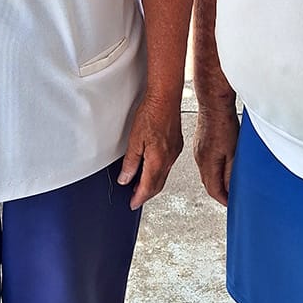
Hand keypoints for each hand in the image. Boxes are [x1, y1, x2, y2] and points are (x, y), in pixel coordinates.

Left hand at [117, 93, 183, 209]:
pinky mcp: (177, 145)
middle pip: (157, 185)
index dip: (138, 198)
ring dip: (152, 183)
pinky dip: (158, 172)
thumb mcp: (134, 140)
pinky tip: (152, 168)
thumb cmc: (151, 114)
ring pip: (163, 176)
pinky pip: (167, 165)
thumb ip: (130, 162)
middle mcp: (168, 160)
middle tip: (135, 198)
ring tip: (140, 185)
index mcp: (157, 160)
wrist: (166, 98)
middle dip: (146, 194)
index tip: (132, 204)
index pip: (147, 187)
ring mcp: (174, 153)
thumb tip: (125, 178)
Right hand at [193, 106, 239, 206]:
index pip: (214, 190)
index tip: (232, 204)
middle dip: (220, 193)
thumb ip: (231, 173)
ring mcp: (198, 150)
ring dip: (217, 180)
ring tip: (228, 184)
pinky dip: (214, 169)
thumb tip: (231, 189)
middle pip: (209, 183)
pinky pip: (205, 163)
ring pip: (206, 173)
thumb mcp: (234, 152)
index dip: (224, 200)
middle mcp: (199, 159)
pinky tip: (221, 166)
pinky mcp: (199, 143)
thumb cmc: (224, 123)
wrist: (213, 103)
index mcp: (207, 163)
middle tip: (231, 198)